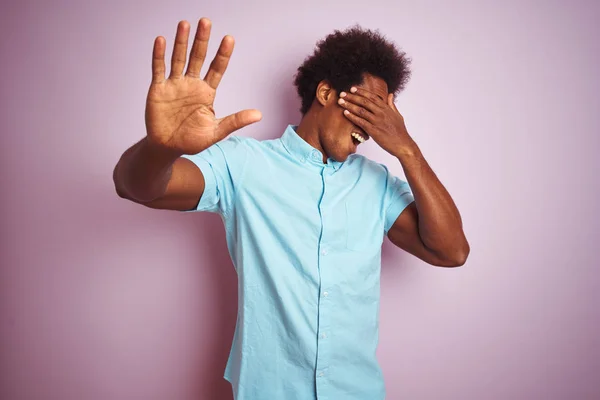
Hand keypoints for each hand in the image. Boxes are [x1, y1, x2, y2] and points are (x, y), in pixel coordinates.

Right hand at [145, 18, 260, 154]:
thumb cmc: (192, 141)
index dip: (223, 55)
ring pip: (178, 59)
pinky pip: (159, 69)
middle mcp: (191, 85)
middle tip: (206, 22)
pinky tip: (161, 40)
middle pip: (198, 58)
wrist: (167, 148)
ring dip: (181, 42)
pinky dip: (159, 55)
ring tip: (185, 24)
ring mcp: (174, 85)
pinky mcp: (158, 89)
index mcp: (207, 93)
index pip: (217, 69)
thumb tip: (259, 115)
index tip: (229, 39)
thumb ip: (235, 121)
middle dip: (202, 40)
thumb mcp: (216, 132)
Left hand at [338, 87, 415, 156]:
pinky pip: (360, 122)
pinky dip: (352, 117)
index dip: (361, 92)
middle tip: (342, 93)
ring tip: (340, 102)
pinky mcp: (373, 130)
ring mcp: (377, 121)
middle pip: (364, 101)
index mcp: (386, 108)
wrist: (402, 144)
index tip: (352, 88)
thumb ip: (392, 105)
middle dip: (352, 96)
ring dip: (349, 105)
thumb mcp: (397, 115)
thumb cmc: (400, 131)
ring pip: (360, 110)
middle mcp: (381, 113)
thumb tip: (390, 95)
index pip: (372, 96)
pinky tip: (345, 113)